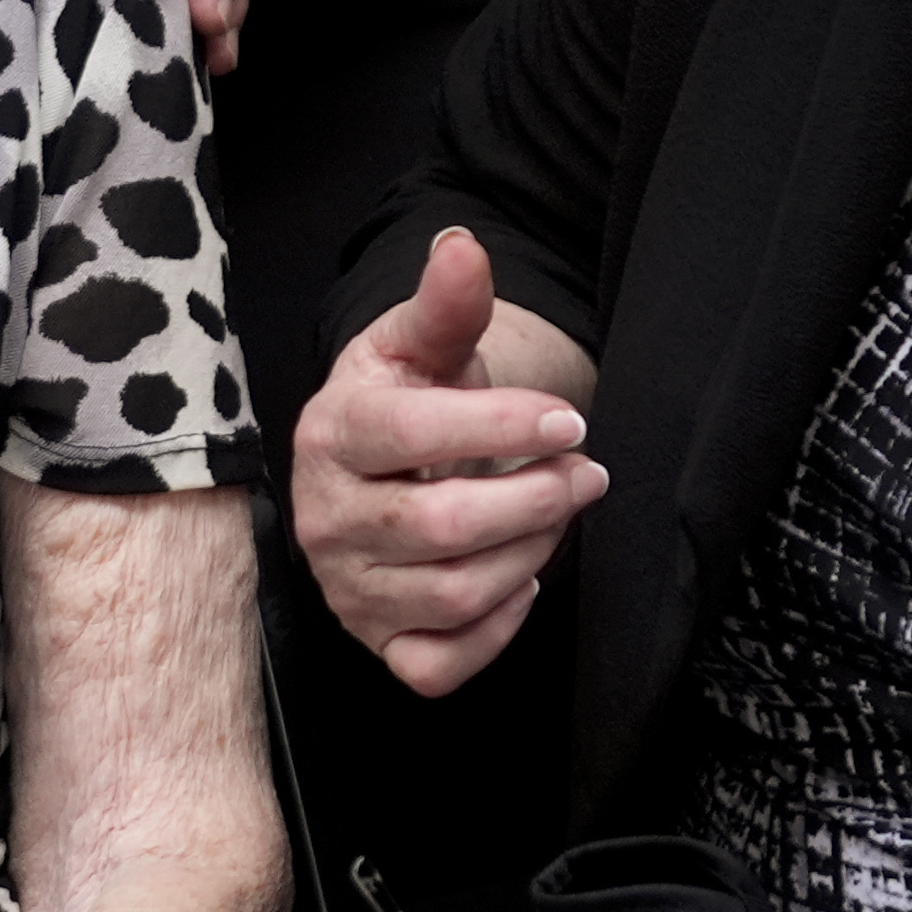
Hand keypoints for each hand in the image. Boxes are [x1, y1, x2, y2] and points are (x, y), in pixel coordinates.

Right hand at [293, 227, 602, 692]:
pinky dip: (494, 632)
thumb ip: (447, 302)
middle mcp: (326, 517)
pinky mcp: (376, 642)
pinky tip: (519, 582)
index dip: (504, 429)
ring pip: (452, 595)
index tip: (569, 422)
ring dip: (530, 554)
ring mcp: (348, 588)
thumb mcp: (420, 342)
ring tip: (560, 513)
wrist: (374, 463)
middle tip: (585, 472)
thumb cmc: (402, 398)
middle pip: (441, 527)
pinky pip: (438, 665)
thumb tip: (463, 246)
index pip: (415, 435)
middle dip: (535, 500)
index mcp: (332, 432)